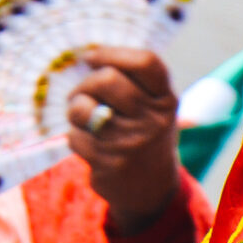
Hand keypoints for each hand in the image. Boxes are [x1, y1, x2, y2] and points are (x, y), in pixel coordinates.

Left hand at [68, 45, 181, 233]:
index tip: (91, 57)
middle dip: (85, 84)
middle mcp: (153, 120)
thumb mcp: (155, 107)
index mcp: (167, 100)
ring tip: (81, 116)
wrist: (151, 189)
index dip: (112, 53)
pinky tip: (88, 143)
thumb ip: (134, 81)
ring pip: (83, 108)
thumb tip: (90, 56)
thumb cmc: (146, 133)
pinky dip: (75, 136)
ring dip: (75, 109)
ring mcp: (131, 143)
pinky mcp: (108, 163)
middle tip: (81, 93)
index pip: (145, 62)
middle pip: (107, 79)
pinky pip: (75, 136)